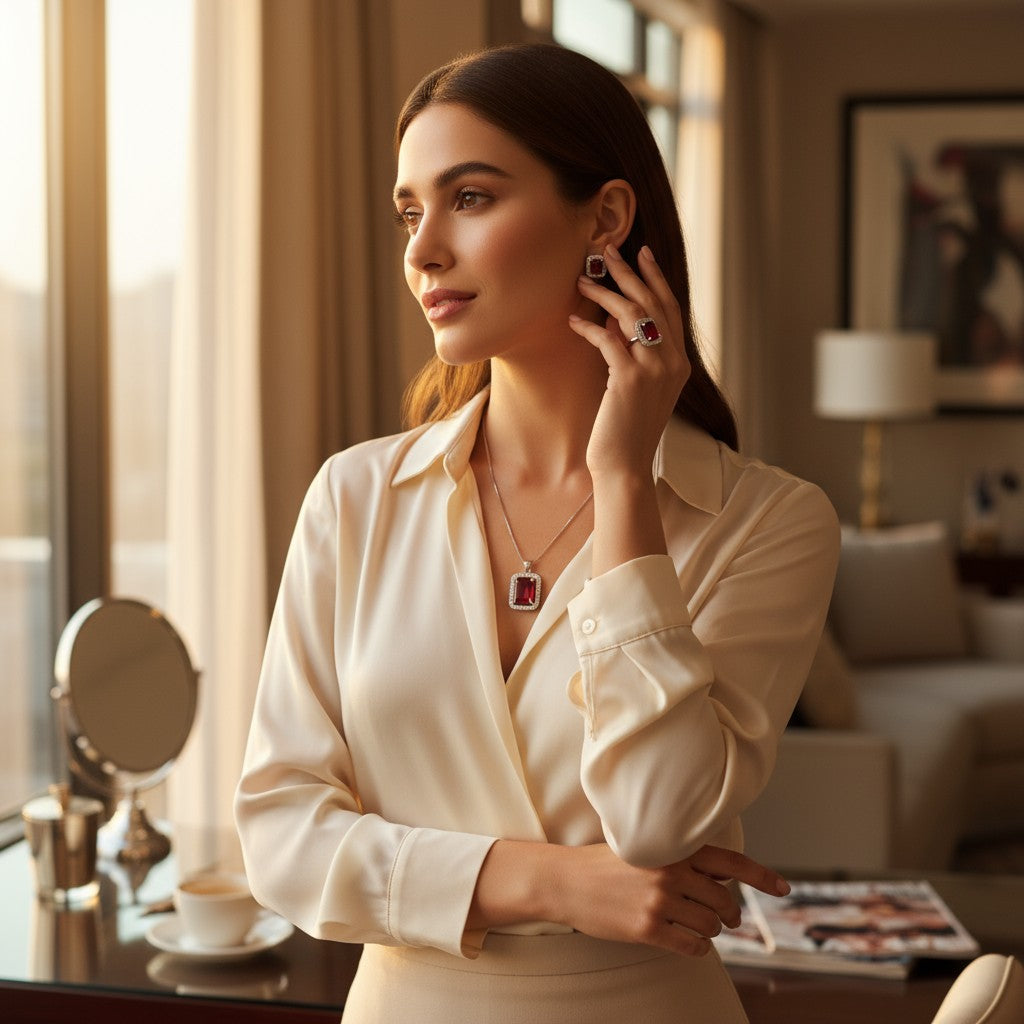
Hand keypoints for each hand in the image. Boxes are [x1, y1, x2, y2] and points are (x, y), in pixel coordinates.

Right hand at [549, 843, 788, 957]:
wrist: (566, 880)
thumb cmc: (605, 864)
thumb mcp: (644, 848)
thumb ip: (680, 859)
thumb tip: (719, 880)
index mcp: (673, 848)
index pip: (730, 862)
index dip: (762, 876)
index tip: (784, 887)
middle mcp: (671, 873)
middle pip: (724, 902)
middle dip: (729, 914)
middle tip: (724, 917)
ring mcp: (660, 902)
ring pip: (710, 927)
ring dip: (710, 931)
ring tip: (695, 925)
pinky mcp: (648, 929)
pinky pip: (693, 947)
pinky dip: (697, 948)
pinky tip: (687, 942)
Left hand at [570, 244, 690, 481]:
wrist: (625, 466)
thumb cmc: (626, 430)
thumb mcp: (638, 388)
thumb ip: (635, 357)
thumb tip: (616, 325)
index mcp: (679, 364)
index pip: (670, 309)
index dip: (656, 279)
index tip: (642, 254)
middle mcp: (673, 363)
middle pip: (652, 303)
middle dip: (629, 272)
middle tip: (608, 250)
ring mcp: (654, 370)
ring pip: (631, 315)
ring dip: (604, 292)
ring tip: (582, 279)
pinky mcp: (629, 379)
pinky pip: (608, 339)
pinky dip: (589, 326)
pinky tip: (572, 320)